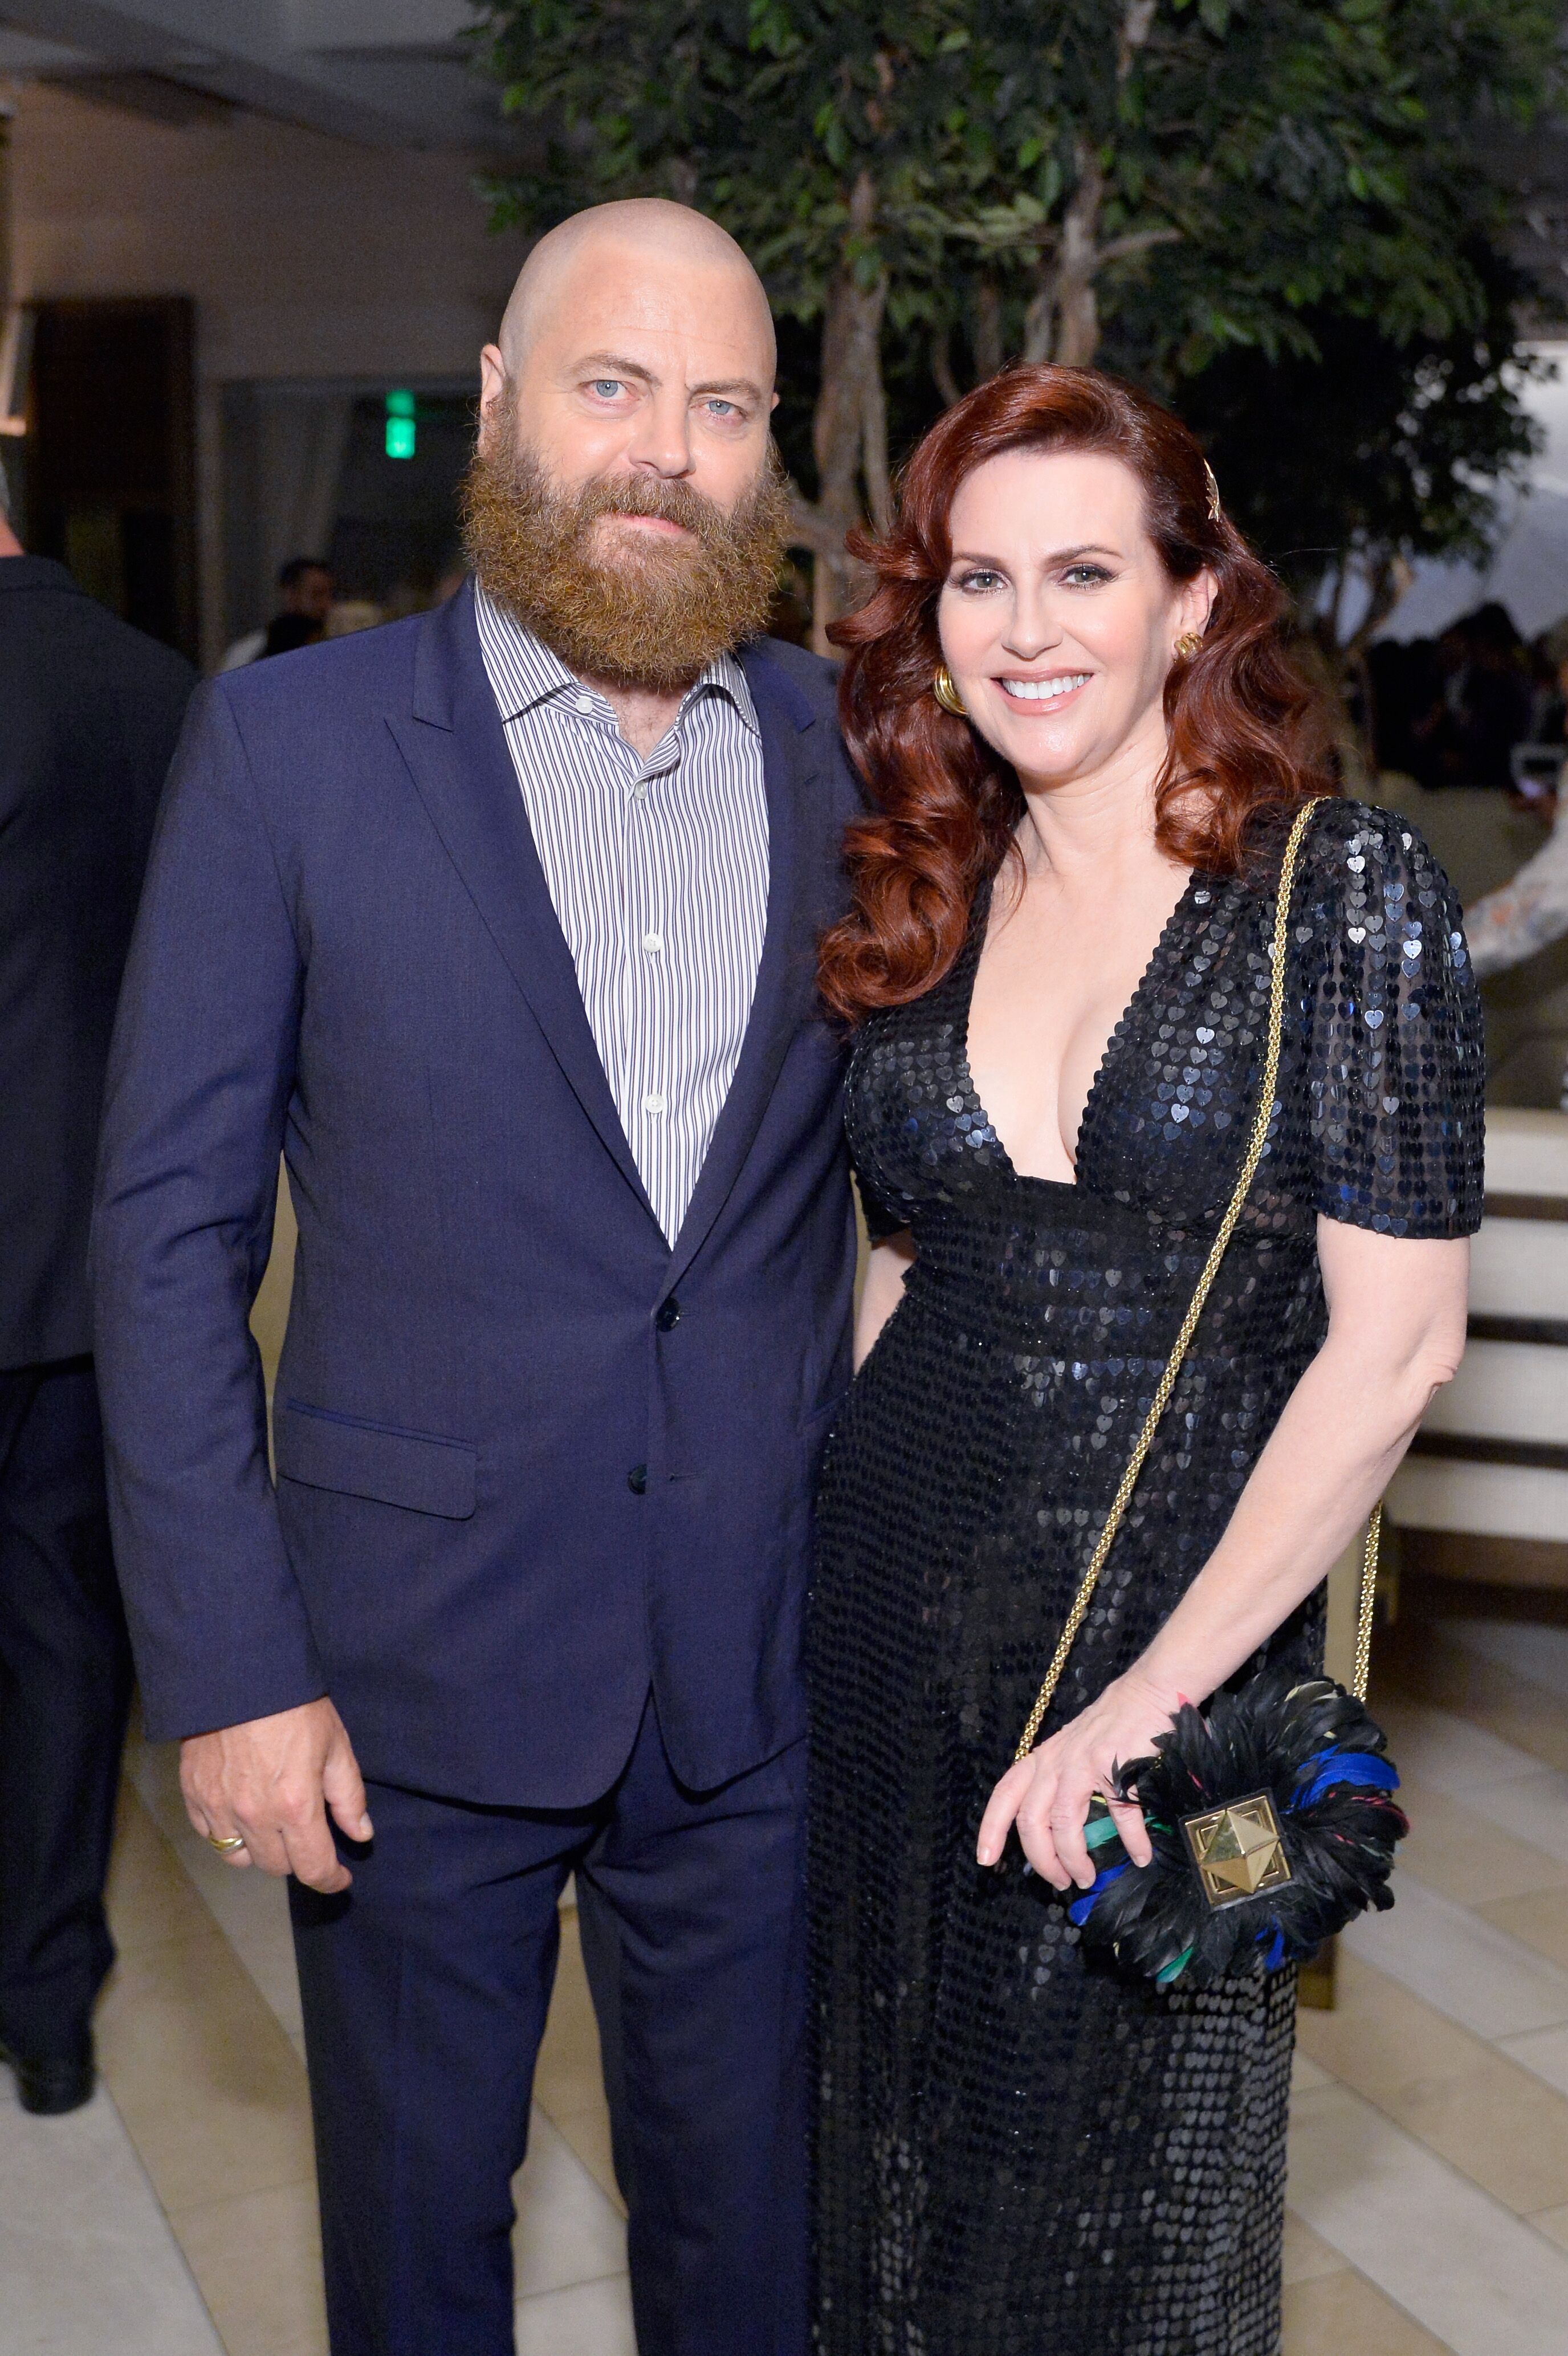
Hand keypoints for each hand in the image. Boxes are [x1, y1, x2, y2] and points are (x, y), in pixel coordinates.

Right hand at [180, 1697, 371, 1893]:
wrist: (240, 1674)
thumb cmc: (296, 1706)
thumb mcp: (336, 1745)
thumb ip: (349, 1796)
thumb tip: (361, 1835)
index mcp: (295, 1807)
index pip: (312, 1868)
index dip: (330, 1879)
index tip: (340, 1878)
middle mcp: (254, 1817)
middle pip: (277, 1866)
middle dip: (298, 1857)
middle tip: (307, 1835)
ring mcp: (219, 1809)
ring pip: (240, 1859)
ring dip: (261, 1850)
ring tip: (273, 1826)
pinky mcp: (193, 1796)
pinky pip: (211, 1836)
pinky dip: (229, 1833)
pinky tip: (242, 1812)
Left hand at [976, 1669, 1180, 1890]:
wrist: (1147, 1692)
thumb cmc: (1109, 1727)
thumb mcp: (1071, 1750)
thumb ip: (1059, 1784)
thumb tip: (1057, 1836)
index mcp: (1042, 1760)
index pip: (1005, 1795)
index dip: (991, 1829)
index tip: (986, 1860)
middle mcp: (1056, 1762)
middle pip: (1032, 1820)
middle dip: (1041, 1860)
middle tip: (1059, 1882)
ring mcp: (1084, 1763)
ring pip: (1064, 1823)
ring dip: (1074, 1859)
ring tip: (1086, 1877)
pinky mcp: (1115, 1766)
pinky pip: (1120, 1816)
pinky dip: (1131, 1843)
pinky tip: (1141, 1856)